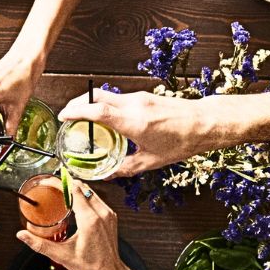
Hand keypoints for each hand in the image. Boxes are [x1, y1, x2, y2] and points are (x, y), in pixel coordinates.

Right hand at [16, 184, 135, 269]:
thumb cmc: (90, 266)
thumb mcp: (61, 256)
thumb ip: (39, 244)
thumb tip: (21, 235)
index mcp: (90, 220)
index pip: (75, 190)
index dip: (61, 182)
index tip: (49, 180)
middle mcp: (101, 213)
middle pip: (83, 188)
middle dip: (67, 183)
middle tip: (52, 185)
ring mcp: (108, 214)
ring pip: (91, 192)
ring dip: (76, 189)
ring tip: (61, 191)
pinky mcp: (111, 217)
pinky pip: (97, 200)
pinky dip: (85, 196)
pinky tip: (74, 202)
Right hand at [58, 89, 197, 174]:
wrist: (206, 122)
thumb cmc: (183, 141)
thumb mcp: (151, 161)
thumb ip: (125, 167)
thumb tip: (108, 174)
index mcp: (133, 121)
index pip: (96, 110)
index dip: (76, 111)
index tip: (63, 116)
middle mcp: (134, 104)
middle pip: (96, 95)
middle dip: (78, 103)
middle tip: (68, 115)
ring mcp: (140, 97)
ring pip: (107, 95)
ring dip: (92, 103)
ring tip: (85, 119)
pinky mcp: (145, 96)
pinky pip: (119, 97)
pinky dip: (107, 105)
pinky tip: (107, 119)